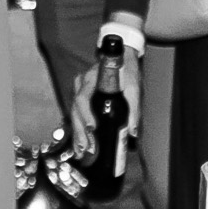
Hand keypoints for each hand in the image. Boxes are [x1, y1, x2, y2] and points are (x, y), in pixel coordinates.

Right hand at [68, 40, 140, 162]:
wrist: (121, 58)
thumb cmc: (126, 70)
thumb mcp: (133, 88)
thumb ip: (134, 109)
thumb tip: (132, 132)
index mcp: (91, 79)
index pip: (83, 99)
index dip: (86, 115)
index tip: (93, 128)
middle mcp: (81, 84)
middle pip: (75, 109)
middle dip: (79, 131)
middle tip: (85, 148)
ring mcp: (79, 90)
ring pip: (73, 113)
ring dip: (77, 133)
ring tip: (81, 150)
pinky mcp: (81, 96)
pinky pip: (76, 113)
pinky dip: (78, 128)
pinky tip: (80, 143)